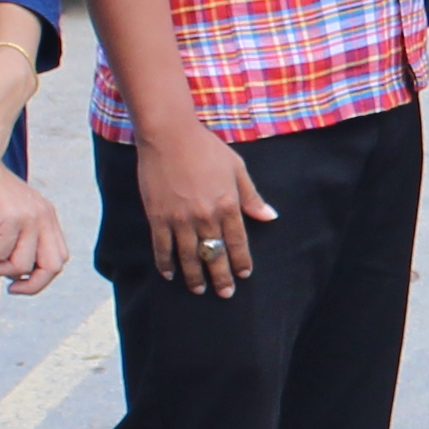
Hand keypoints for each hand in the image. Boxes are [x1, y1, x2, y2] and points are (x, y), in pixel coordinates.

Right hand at [0, 166, 69, 293]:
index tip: (18, 284)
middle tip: (10, 289)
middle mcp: (44, 217)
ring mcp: (30, 218)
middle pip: (53, 267)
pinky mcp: (11, 219)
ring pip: (21, 266)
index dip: (42, 278)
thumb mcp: (10, 223)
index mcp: (48, 217)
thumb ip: (21, 245)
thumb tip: (17, 277)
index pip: (59, 258)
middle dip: (32, 286)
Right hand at [136, 121, 271, 292]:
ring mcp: (180, 219)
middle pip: (215, 255)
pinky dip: (166, 264)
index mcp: (227, 205)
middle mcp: (205, 217)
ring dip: (194, 277)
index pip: (238, 242)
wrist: (169, 135)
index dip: (241, 261)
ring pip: (189, 257)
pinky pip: (162, 248)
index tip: (243, 275)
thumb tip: (270, 217)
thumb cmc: (206, 148)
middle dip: (221, 277)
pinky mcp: (158, 217)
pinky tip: (170, 275)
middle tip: (225, 294)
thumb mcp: (237, 168)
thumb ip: (252, 196)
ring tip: (199, 290)